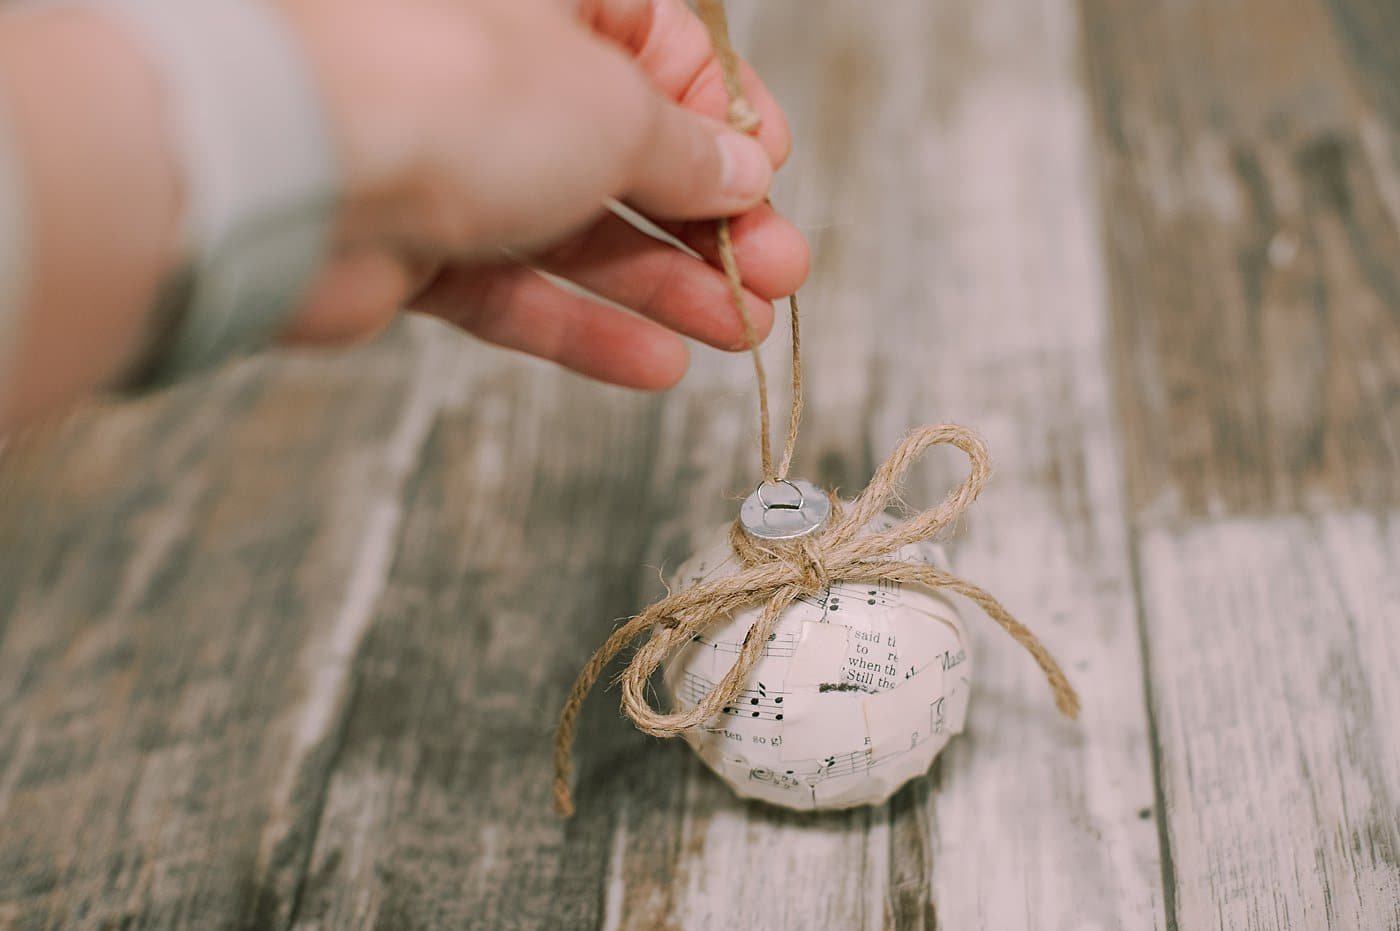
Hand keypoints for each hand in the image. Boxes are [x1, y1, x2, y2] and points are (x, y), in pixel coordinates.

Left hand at [284, 0, 809, 388]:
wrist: (289, 168)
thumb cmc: (452, 89)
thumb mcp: (616, 109)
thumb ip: (685, 150)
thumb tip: (740, 172)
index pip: (664, 51)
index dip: (728, 120)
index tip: (772, 176)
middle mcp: (496, 68)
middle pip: (626, 152)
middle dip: (710, 221)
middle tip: (775, 276)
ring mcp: (450, 158)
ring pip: (576, 228)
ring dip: (663, 284)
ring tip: (741, 332)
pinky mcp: (412, 243)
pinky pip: (514, 288)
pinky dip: (582, 326)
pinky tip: (657, 364)